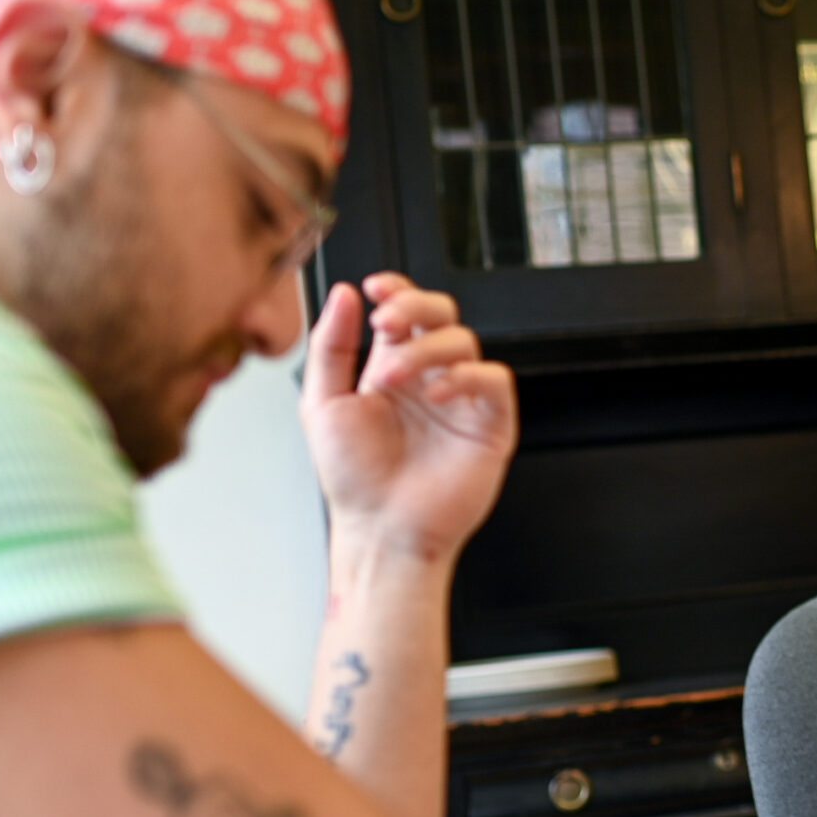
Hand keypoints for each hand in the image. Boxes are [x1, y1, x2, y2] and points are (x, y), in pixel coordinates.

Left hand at [300, 274, 517, 565]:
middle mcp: (428, 380)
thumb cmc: (353, 479)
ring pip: (464, 341)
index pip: (406, 313)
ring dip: (425, 350)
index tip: (375, 288)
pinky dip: (467, 376)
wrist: (379, 528)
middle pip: (442, 314)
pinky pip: (494, 380)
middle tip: (387, 323)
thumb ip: (331, 346)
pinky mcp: (489, 424)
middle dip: (415, 306)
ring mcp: (461, 400)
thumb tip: (345, 297)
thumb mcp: (321, 403)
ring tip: (393, 379)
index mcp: (392, 370)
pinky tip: (436, 393)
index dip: (397, 290)